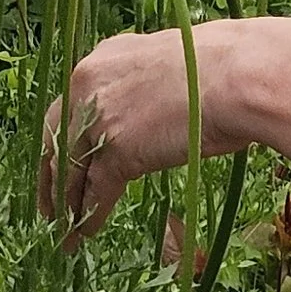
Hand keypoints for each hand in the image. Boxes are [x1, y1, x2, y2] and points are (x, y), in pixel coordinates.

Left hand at [39, 18, 290, 246]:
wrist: (239, 75)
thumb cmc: (227, 66)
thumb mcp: (171, 66)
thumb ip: (149, 87)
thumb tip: (155, 110)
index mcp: (104, 58)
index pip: (72, 105)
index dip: (66, 138)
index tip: (63, 160)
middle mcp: (90, 84)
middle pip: (58, 137)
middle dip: (53, 174)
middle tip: (51, 203)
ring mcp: (99, 117)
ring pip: (72, 167)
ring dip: (67, 202)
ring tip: (64, 230)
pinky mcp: (116, 150)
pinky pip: (95, 190)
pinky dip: (89, 215)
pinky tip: (85, 233)